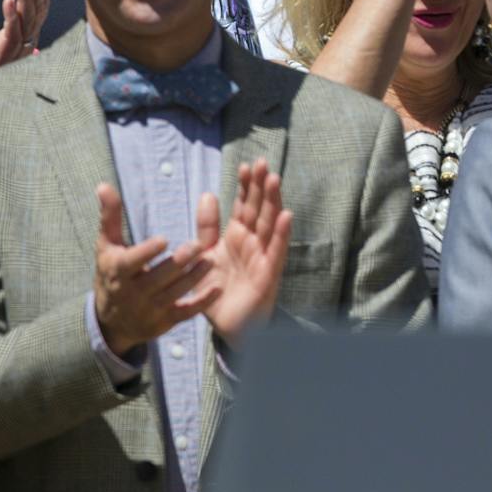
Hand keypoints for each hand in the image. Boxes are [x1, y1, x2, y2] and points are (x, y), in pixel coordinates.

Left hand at [0, 0, 52, 81]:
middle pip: (36, 9)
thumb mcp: (3, 42)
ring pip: (26, 19)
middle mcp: (28, 41)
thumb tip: (19, 6)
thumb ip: (14, 26)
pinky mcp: (3, 56)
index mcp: (29, 36)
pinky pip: (11, 33)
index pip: (41, 6)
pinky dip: (11, 16)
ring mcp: (17, 49)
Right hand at [92, 183, 212, 357]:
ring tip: (211, 260)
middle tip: (198, 245)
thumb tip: (104, 184)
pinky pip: (185, 313)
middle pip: (159, 278)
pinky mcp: (166, 321)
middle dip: (179, 262)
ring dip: (194, 278)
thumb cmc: (111, 272)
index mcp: (118, 272)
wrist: (111, 321)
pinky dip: (202, 303)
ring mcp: (150, 309)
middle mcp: (133, 293)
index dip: (147, 253)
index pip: (131, 263)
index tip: (164, 239)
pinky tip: (218, 288)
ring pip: (175, 294)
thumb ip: (110, 216)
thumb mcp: (107, 245)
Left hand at [197, 161, 293, 348]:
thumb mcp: (205, 255)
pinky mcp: (269, 274)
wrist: (227, 327)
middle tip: (263, 163)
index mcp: (237, 236)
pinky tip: (287, 216)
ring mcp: (263, 257)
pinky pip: (276, 251)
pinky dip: (282, 234)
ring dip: (274, 202)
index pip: (244, 205)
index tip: (246, 165)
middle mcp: (253, 242)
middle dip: (261, 187)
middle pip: (259, 209)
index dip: (246, 186)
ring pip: (270, 225)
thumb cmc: (218, 292)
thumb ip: (207, 227)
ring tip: (274, 180)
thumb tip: (208, 193)